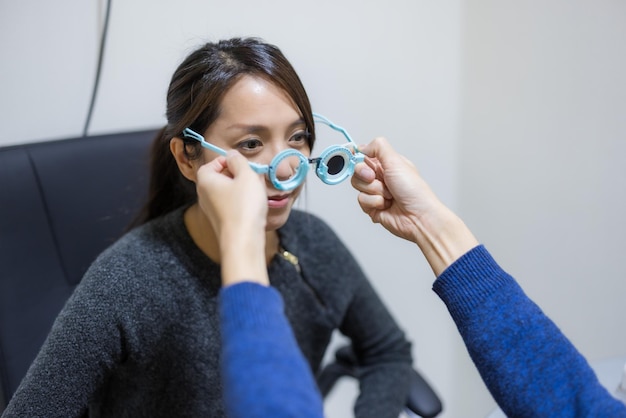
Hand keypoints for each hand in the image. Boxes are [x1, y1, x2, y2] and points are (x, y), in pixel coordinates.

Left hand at [196, 151, 268, 285]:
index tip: (245, 166)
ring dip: (244, 190)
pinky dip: (243, 203)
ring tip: (256, 195)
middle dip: (239, 175)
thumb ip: (239, 160)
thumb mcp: (246, 175)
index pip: (215, 162)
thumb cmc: (244, 207)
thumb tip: (232, 155)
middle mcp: (204, 194)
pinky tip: (254, 208)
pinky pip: (232, 205)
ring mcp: (212, 209)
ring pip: (229, 191)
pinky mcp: (222, 221)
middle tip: (253, 179)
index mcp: (205, 180)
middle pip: (222, 176)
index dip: (231, 161)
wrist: (243, 241)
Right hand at [351, 137, 443, 243]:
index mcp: (387, 164)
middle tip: (376, 178)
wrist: (418, 217)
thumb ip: (378, 147)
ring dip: (374, 191)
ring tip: (389, 195)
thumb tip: (362, 147)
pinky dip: (374, 202)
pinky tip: (386, 205)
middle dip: (366, 176)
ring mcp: (376, 192)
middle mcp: (380, 177)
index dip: (359, 158)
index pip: (364, 156)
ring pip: (358, 186)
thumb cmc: (414, 191)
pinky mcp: (372, 207)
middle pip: (357, 171)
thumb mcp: (397, 161)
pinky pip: (361, 201)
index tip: (359, 160)